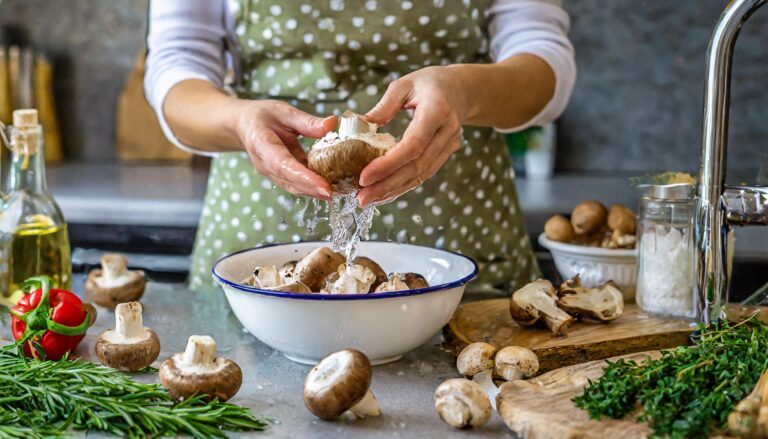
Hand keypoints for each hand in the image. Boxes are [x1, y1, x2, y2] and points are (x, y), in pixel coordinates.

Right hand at [234, 100, 336, 198]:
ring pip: (291, 186)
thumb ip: (307, 121)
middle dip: (310, 188)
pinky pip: (294, 184)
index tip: (321, 184)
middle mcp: (263, 162)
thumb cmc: (262, 116)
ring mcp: (269, 172)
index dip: (302, 176)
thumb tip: (331, 124)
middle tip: (332, 192)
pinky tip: (327, 188)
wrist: (245, 124)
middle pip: (287, 179)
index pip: (282, 164)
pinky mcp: (277, 175)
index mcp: (261, 143)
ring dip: (311, 192)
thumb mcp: (284, 111)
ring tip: (333, 193)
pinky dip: (310, 188)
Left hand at [357, 66, 465, 205]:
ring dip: (394, 190)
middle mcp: (447, 132)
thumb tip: (359, 125)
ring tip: (369, 199)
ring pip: (421, 175)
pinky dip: (404, 185)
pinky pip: (424, 174)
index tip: (364, 177)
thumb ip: (383, 107)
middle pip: (417, 166)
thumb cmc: (430, 83)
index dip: (388, 164)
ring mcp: (449, 145)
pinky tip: (385, 193)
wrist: (462, 90)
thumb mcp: (404, 84)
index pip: (413, 145)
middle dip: (387, 185)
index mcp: (437, 111)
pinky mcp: (446, 154)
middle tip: (362, 198)